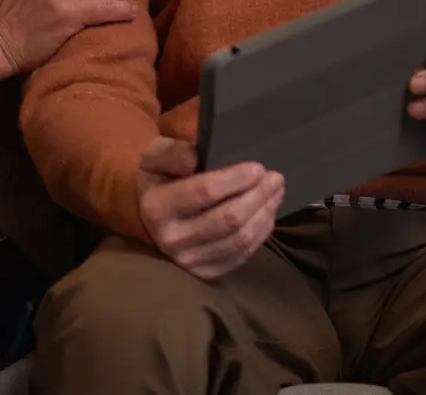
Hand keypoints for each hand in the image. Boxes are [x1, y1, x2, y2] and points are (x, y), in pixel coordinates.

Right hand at [136, 137, 284, 280]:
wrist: (149, 219)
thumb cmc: (159, 180)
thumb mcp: (154, 157)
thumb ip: (173, 152)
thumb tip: (195, 157)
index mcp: (157, 207)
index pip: (204, 191)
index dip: (236, 179)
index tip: (258, 167)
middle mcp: (171, 238)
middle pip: (229, 218)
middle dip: (258, 195)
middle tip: (276, 178)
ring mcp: (188, 261)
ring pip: (240, 238)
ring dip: (265, 213)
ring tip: (276, 193)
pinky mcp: (205, 273)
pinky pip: (242, 254)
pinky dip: (261, 233)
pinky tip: (267, 214)